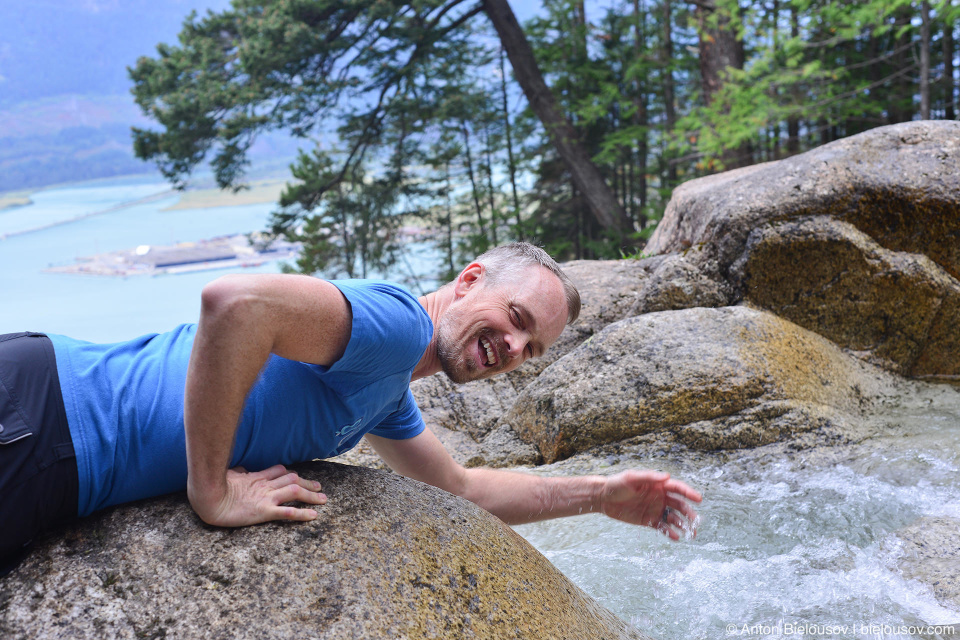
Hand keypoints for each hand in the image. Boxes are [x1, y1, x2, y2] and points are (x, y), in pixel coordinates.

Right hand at [188, 464, 326, 526]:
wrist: (207, 498)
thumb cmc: (213, 487)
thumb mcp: (228, 476)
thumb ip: (238, 472)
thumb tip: (242, 469)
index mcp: (256, 477)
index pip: (279, 471)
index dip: (292, 474)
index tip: (299, 478)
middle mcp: (264, 485)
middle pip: (292, 479)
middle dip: (308, 483)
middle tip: (319, 488)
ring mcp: (265, 497)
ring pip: (294, 491)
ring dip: (311, 495)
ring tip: (323, 500)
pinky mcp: (263, 511)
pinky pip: (287, 512)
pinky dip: (302, 513)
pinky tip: (313, 516)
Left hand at [599, 470, 701, 540]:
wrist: (603, 498)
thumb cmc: (617, 483)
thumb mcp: (632, 477)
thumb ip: (649, 477)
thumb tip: (667, 476)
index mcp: (658, 485)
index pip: (677, 488)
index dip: (689, 493)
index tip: (699, 499)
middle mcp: (660, 497)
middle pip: (679, 505)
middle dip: (689, 513)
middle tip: (695, 521)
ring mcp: (655, 509)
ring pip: (673, 518)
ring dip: (682, 525)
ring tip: (690, 533)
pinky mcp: (648, 520)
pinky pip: (662, 528)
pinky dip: (670, 532)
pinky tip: (676, 537)